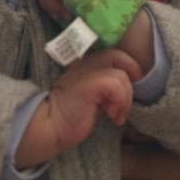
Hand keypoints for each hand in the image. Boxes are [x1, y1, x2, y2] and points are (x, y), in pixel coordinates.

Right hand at [16, 49, 141, 167]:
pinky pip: (117, 86)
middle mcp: (86, 62)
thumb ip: (106, 87)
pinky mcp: (90, 83)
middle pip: (120, 57)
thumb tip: (130, 87)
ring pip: (121, 76)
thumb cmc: (72, 114)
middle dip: (130, 79)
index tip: (127, 92)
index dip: (129, 67)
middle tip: (124, 102)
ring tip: (114, 114)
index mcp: (87, 63)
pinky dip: (120, 103)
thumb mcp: (93, 96)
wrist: (50, 125)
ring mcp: (87, 71)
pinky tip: (112, 116)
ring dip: (124, 100)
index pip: (115, 54)